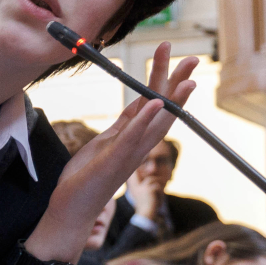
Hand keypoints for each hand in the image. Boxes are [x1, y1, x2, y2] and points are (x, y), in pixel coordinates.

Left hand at [28, 42, 197, 260]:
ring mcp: (129, 154)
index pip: (153, 103)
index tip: (171, 55)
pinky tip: (156, 103)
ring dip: (172, 99)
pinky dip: (146, 120)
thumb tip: (139, 105)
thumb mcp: (104, 143)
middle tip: (193, 57)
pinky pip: (133, 137)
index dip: (163, 79)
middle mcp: (137, 145)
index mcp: (132, 137)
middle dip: (177, 82)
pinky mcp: (115, 161)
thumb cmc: (86, 178)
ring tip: (186, 78)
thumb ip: (123, 126)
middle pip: (163, 108)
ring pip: (156, 122)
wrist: (72, 209)